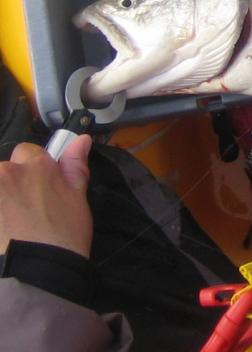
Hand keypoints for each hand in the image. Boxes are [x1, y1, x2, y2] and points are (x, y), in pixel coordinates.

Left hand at [0, 135, 92, 257]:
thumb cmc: (63, 237)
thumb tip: (81, 140)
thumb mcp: (77, 199)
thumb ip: (75, 166)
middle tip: (22, 212)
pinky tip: (3, 231)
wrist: (37, 273)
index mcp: (36, 167)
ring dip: (1, 200)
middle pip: (4, 170)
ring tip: (9, 225)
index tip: (37, 189)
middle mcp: (6, 173)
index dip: (33, 170)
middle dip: (11, 186)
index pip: (27, 152)